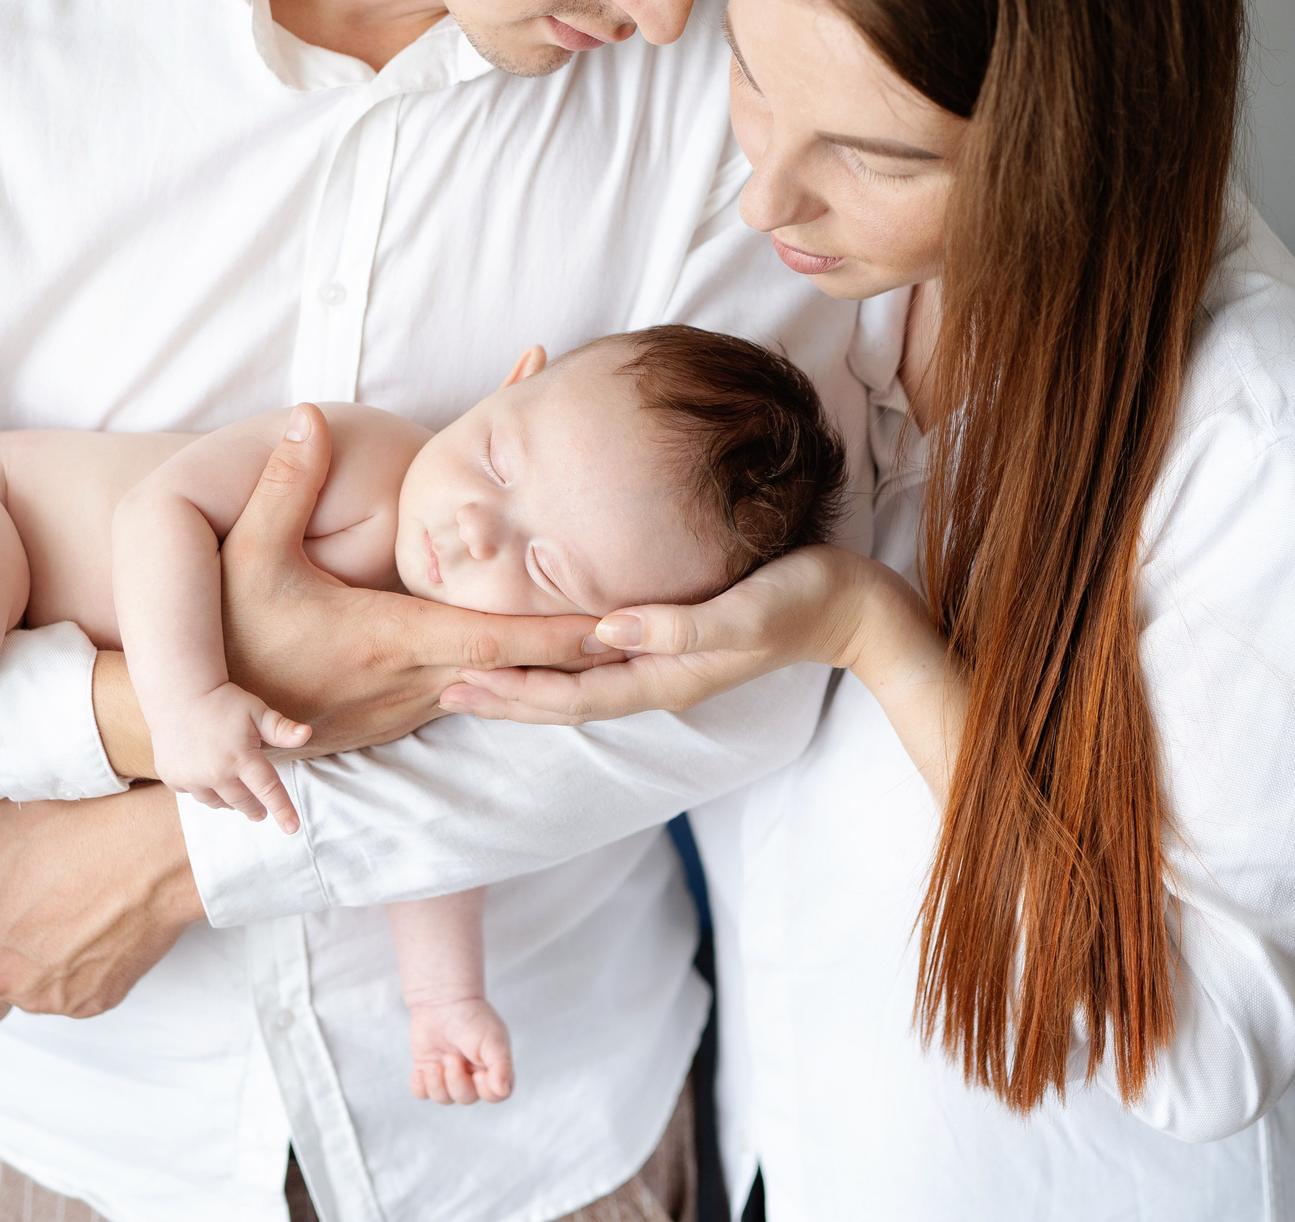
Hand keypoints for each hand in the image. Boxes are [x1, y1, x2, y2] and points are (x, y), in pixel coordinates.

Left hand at [0, 788, 201, 1021]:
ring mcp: (40, 995)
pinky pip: (67, 1000)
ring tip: (60, 919)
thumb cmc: (75, 818)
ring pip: (18, 998)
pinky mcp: (87, 1005)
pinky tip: (95, 929)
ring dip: (28, 974)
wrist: (160, 848)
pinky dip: (73, 976)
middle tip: (15, 922)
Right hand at [154, 684, 309, 825]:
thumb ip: (281, 728)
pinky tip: (207, 778)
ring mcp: (191, 778)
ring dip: (230, 800)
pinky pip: (194, 794)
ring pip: (218, 802)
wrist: (177, 693)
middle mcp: (216, 773)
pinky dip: (204, 790)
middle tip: (260, 812)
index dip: (282, 810)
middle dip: (255, 808)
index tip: (292, 828)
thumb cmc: (222, 701)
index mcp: (241, 757)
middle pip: (243, 802)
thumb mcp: (255, 711)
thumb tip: (307, 734)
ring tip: (236, 795)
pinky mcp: (172, 778)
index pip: (268, 790)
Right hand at [217, 406, 605, 751]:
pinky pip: (470, 692)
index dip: (567, 633)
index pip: (501, 639)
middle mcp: (414, 683)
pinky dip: (511, 674)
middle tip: (656, 629)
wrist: (199, 725)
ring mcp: (408, 707)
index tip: (626, 622)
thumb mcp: (244, 560)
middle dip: (586, 651)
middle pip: (521, 668)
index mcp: (392, 641)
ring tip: (619, 635)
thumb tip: (308, 416)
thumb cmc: (226, 640)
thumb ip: (282, 487)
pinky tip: (540, 654)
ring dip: (551, 664)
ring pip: (500, 684)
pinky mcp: (397, 717)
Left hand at [408, 996, 513, 1104]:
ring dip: (437, 1084)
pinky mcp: (427, 1071)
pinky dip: (421, 1088)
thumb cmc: (472, 1017)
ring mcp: (448, 1075)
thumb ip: (501, 1066)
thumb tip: (503, 1090)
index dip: (486, 1091)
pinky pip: (422, 1094)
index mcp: (493, 1068)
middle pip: (466, 1098)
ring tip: (435, 1064)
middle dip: (456, 1082)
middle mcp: (471, 1076)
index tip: (478, 1073)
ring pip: (443, 1098)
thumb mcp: (492, 1039)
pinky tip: (421, 1072)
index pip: (495, 1096)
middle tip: (451, 1058)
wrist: (442, 1000)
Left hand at [438, 543, 896, 725]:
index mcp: (669, 676)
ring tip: (473, 674)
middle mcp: (660, 677)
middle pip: (566, 697)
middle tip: (439, 685)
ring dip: (526, 681)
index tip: (459, 681)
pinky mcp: (677, 641)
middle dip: (504, 694)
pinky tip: (542, 646)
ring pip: (580, 682)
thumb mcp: (747, 611)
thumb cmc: (805, 598)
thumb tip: (608, 631)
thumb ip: (680, 626)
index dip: (516, 691)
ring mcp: (669, 663)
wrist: (855, 606)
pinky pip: (603, 661)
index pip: (575, 693)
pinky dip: (561, 660)